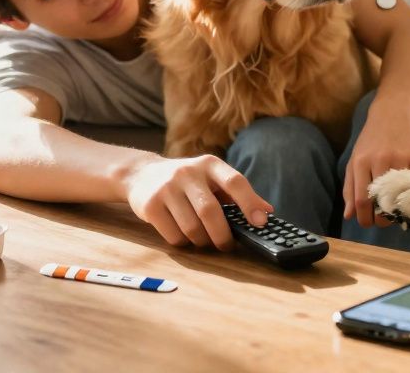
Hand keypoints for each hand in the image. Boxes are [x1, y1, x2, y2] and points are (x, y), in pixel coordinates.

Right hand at [121, 154, 271, 249]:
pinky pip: (173, 235)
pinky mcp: (150, 204)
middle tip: (226, 245)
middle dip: (222, 235)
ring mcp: (166, 188)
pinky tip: (183, 235)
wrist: (141, 174)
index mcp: (209, 164)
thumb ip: (238, 194)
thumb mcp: (212, 179)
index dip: (250, 203)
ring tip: (203, 239)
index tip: (260, 222)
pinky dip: (183, 242)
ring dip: (202, 241)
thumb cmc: (187, 181)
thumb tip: (267, 212)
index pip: (235, 182)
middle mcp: (188, 172)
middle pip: (210, 212)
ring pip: (192, 228)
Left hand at [343, 97, 409, 227]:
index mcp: (360, 162)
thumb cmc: (372, 139)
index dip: (364, 219)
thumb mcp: (355, 159)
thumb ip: (349, 187)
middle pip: (379, 203)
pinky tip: (405, 197)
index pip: (361, 201)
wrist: (394, 111)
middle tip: (381, 222)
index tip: (367, 224)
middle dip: (379, 220)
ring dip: (396, 211)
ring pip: (398, 197)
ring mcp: (399, 159)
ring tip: (393, 211)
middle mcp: (378, 161)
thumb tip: (349, 215)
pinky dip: (409, 196)